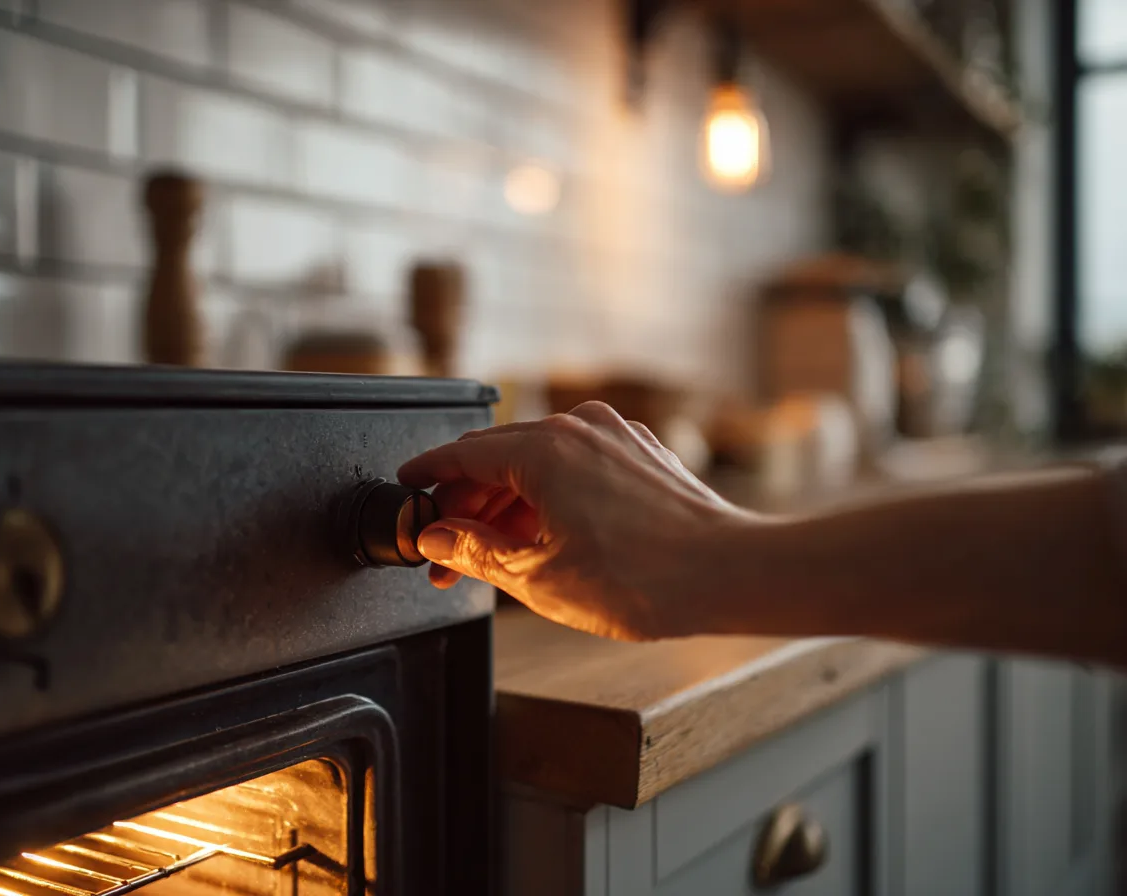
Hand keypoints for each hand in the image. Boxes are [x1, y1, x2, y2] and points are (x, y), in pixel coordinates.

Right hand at [397, 401, 761, 639]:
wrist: (729, 574)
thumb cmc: (645, 578)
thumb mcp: (536, 576)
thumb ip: (473, 551)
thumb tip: (436, 539)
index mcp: (544, 449)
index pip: (462, 453)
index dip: (426, 476)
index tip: (406, 488)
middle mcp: (578, 427)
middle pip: (499, 457)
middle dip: (467, 505)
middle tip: (447, 554)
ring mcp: (614, 436)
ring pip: (538, 462)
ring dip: (509, 505)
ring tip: (495, 557)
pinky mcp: (640, 453)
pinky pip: (575, 466)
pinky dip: (549, 495)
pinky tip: (545, 537)